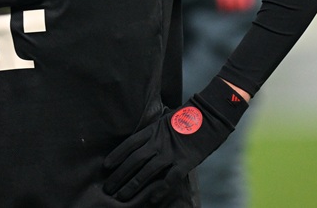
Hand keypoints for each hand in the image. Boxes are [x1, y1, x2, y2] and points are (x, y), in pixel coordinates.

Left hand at [102, 78, 247, 201]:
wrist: (211, 116)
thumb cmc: (188, 117)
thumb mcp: (165, 119)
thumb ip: (154, 131)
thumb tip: (142, 141)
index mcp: (152, 130)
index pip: (129, 144)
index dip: (116, 155)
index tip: (105, 167)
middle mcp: (158, 142)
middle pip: (134, 160)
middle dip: (119, 175)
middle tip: (107, 188)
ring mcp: (171, 153)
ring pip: (146, 172)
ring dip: (132, 185)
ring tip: (121, 196)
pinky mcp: (185, 162)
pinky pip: (169, 179)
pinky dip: (159, 191)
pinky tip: (150, 200)